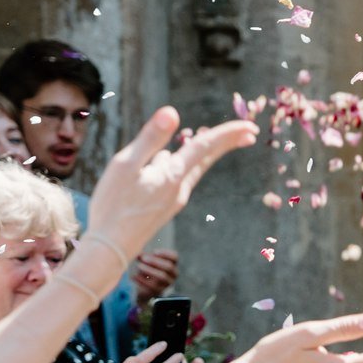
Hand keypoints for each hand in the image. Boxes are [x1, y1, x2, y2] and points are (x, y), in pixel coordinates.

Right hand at [83, 108, 257, 263]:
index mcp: (172, 174)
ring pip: (187, 168)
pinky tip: (163, 162)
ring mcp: (173, 201)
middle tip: (250, 132)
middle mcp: (179, 188)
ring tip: (210, 141)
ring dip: (199, 153)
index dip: (228, 133)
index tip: (251, 126)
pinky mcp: (163, 209)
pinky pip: (174, 180)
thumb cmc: (112, 206)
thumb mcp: (125, 165)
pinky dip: (177, 166)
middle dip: (227, 143)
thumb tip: (172, 112)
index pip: (205, 146)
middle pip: (205, 158)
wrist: (110, 251)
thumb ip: (150, 138)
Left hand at [130, 249, 178, 300]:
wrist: (145, 289)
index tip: (154, 251)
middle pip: (169, 266)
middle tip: (143, 258)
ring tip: (139, 266)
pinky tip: (134, 276)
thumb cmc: (147, 271)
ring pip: (162, 276)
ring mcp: (167, 284)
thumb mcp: (147, 263)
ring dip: (149, 270)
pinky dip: (142, 280)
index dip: (165, 253)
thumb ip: (144, 257)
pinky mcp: (159, 291)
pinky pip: (152, 286)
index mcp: (172, 265)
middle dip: (155, 261)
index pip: (174, 257)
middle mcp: (173, 275)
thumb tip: (139, 255)